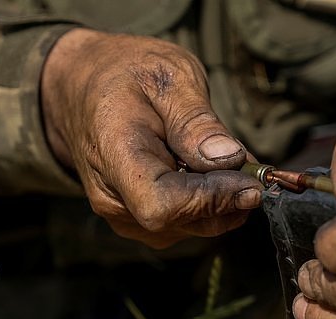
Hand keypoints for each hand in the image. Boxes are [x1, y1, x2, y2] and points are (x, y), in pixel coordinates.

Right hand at [41, 28, 261, 247]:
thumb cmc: (125, 74)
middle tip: (252, 165)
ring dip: (224, 200)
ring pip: (193, 227)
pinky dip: (212, 202)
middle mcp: (114, 199)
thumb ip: (195, 120)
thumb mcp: (167, 76)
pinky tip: (211, 172)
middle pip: (185, 220)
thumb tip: (228, 158)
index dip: (212, 199)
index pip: (162, 205)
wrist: (83, 86)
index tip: (250, 181)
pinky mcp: (140, 221)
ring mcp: (126, 215)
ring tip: (227, 160)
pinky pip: (188, 223)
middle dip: (229, 198)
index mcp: (113, 155)